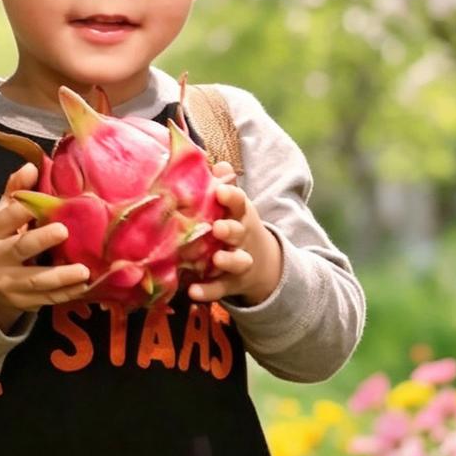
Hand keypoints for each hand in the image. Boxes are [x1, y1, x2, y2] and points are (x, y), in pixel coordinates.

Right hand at [0, 162, 91, 330]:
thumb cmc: (3, 241)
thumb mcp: (2, 217)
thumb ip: (15, 192)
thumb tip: (31, 166)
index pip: (5, 219)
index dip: (21, 211)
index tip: (40, 203)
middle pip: (20, 249)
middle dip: (40, 240)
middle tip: (63, 231)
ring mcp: (10, 283)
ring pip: (36, 280)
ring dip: (60, 276)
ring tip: (83, 271)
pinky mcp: (24, 302)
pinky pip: (48, 298)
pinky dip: (67, 293)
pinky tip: (85, 286)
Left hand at [187, 160, 282, 305]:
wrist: (262, 264)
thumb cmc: (236, 225)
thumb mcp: (234, 206)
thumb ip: (224, 186)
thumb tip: (216, 163)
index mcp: (241, 215)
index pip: (240, 203)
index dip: (231, 196)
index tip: (220, 191)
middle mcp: (243, 238)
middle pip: (240, 232)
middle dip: (230, 230)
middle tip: (218, 228)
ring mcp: (239, 261)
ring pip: (237, 261)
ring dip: (228, 260)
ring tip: (216, 259)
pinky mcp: (232, 283)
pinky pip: (220, 288)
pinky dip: (208, 291)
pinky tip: (193, 292)